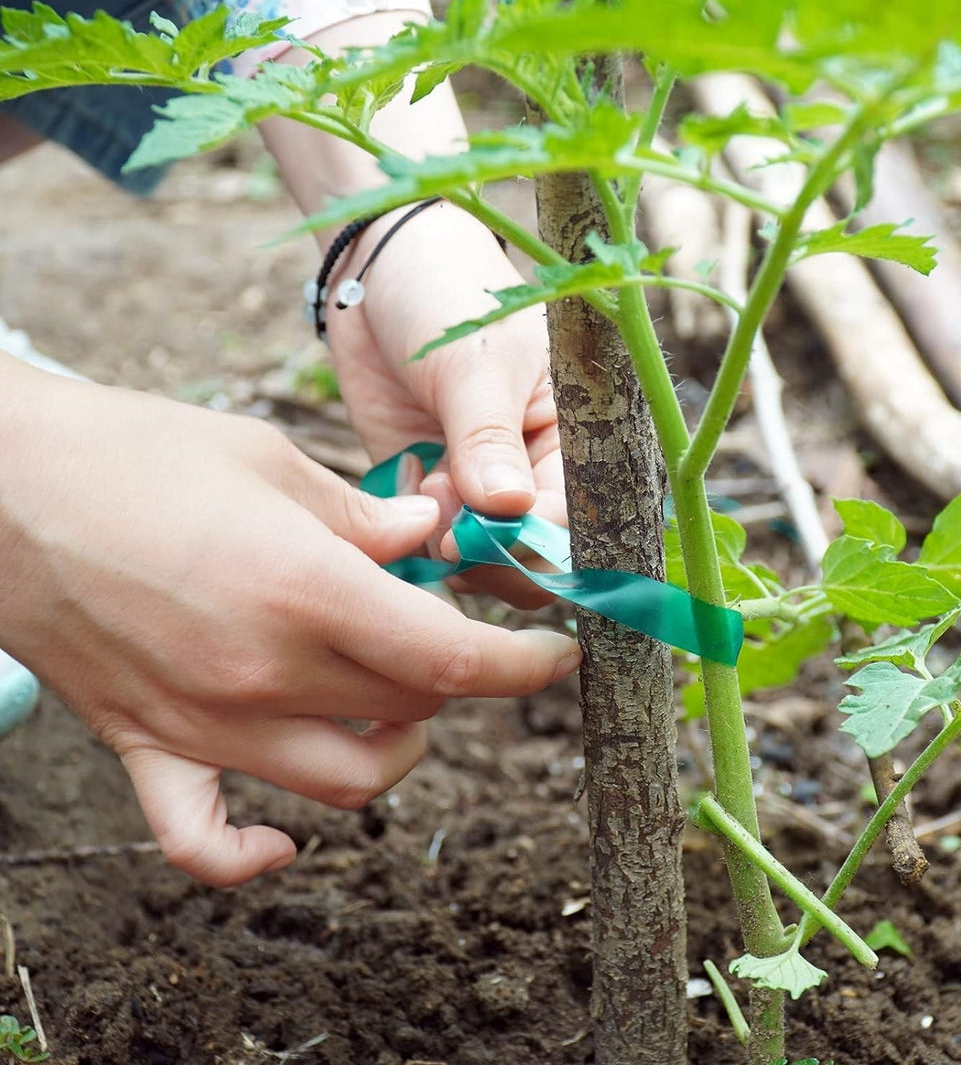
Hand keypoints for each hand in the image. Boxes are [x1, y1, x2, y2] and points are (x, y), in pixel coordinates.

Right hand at [0, 362, 579, 885]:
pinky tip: (284, 838)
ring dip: (396, 750)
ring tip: (398, 703)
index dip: (525, 666)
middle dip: (459, 678)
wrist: (2, 485)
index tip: (556, 655)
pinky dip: (250, 856)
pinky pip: (201, 840)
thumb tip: (428, 539)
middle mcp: (260, 672)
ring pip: (343, 783)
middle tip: (454, 632)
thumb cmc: (137, 452)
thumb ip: (362, 515)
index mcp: (304, 590)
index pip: (453, 660)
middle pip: (411, 710)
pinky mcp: (144, 743)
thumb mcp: (272, 460)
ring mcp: (199, 721)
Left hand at [325, 200, 564, 607]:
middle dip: (492, 555)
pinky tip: (407, 473)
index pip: (577, 518)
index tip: (483, 531)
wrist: (378, 270)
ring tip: (427, 482)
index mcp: (577, 436)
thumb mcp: (476, 361)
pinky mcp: (432, 490)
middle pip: (535, 557)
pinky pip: (429, 541)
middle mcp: (536, 472)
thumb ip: (489, 437)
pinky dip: (414, 530)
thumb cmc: (449, 293)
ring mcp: (481, 487)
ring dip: (448, 542)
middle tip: (448, 527)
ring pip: (481, 561)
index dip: (535, 539)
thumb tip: (509, 508)